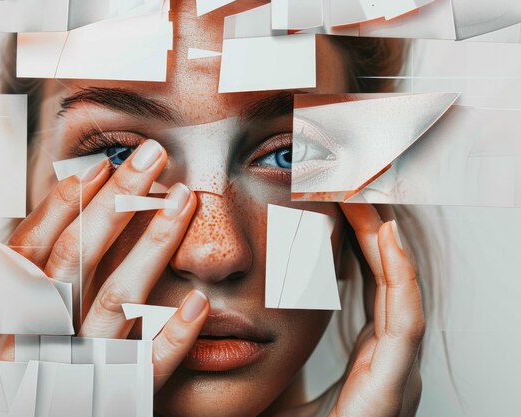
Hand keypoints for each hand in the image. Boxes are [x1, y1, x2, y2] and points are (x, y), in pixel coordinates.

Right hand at [0, 140, 209, 391]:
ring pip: (115, 301)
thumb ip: (25, 279)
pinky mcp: (115, 402)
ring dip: (151, 246)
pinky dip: (171, 336)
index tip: (102, 163)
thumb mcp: (11, 328)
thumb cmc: (29, 374)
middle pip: (77, 257)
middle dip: (115, 201)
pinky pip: (144, 369)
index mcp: (11, 317)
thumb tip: (56, 212)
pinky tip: (197, 302)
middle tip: (152, 155)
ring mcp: (77, 370)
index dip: (65, 201)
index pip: (35, 246)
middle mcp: (39, 339)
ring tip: (183, 199)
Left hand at [279, 204, 424, 416]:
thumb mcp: (287, 379)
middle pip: (389, 279)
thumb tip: (254, 315)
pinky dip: (399, 274)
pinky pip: (404, 321)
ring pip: (398, 289)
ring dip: (383, 238)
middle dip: (374, 230)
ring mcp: (397, 372)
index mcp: (372, 359)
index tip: (343, 204)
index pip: (376, 286)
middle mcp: (390, 360)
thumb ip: (283, 351)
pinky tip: (387, 234)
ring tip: (365, 196)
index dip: (363, 242)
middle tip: (353, 185)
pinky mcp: (392, 386)